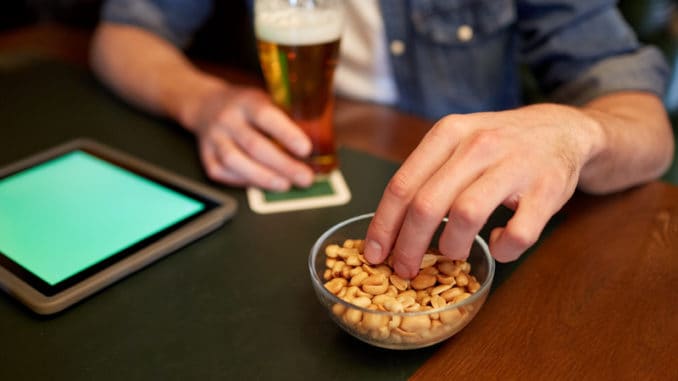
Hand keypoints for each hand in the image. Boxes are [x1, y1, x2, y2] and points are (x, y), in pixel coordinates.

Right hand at [192, 84, 314, 190]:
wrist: (206, 104)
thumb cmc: (246, 106)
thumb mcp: (267, 99)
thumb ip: (287, 116)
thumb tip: (320, 140)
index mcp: (247, 101)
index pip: (267, 116)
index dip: (287, 134)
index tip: (306, 149)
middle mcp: (228, 119)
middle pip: (254, 145)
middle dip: (283, 165)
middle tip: (304, 178)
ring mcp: (214, 138)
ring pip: (236, 161)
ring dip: (263, 177)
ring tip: (284, 185)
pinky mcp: (206, 156)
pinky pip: (223, 172)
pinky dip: (243, 181)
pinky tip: (261, 184)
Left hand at [363, 104, 599, 277]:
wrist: (562, 130)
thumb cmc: (499, 145)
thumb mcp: (458, 142)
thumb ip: (427, 174)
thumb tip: (389, 226)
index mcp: (449, 133)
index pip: (402, 184)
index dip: (383, 225)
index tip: (374, 253)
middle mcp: (478, 144)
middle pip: (427, 204)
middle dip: (409, 246)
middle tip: (404, 268)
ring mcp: (515, 165)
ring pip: (466, 216)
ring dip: (452, 246)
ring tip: (452, 254)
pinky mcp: (547, 190)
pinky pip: (517, 234)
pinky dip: (503, 249)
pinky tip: (498, 243)